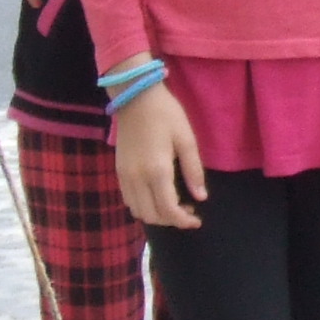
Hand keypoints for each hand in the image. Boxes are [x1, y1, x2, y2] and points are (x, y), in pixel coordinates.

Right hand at [114, 83, 207, 229]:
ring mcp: (124, 176)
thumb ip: (194, 171)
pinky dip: (143, 206)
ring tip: (174, 205)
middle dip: (171, 220)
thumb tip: (201, 197)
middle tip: (189, 211)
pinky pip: (128, 199)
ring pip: (138, 210)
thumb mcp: (187, 140)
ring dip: (156, 215)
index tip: (196, 221)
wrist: (135, 98)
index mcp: (157, 171)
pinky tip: (157, 196)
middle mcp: (137, 178)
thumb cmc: (166, 115)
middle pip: (151, 215)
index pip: (168, 209)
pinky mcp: (118, 171)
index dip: (183, 221)